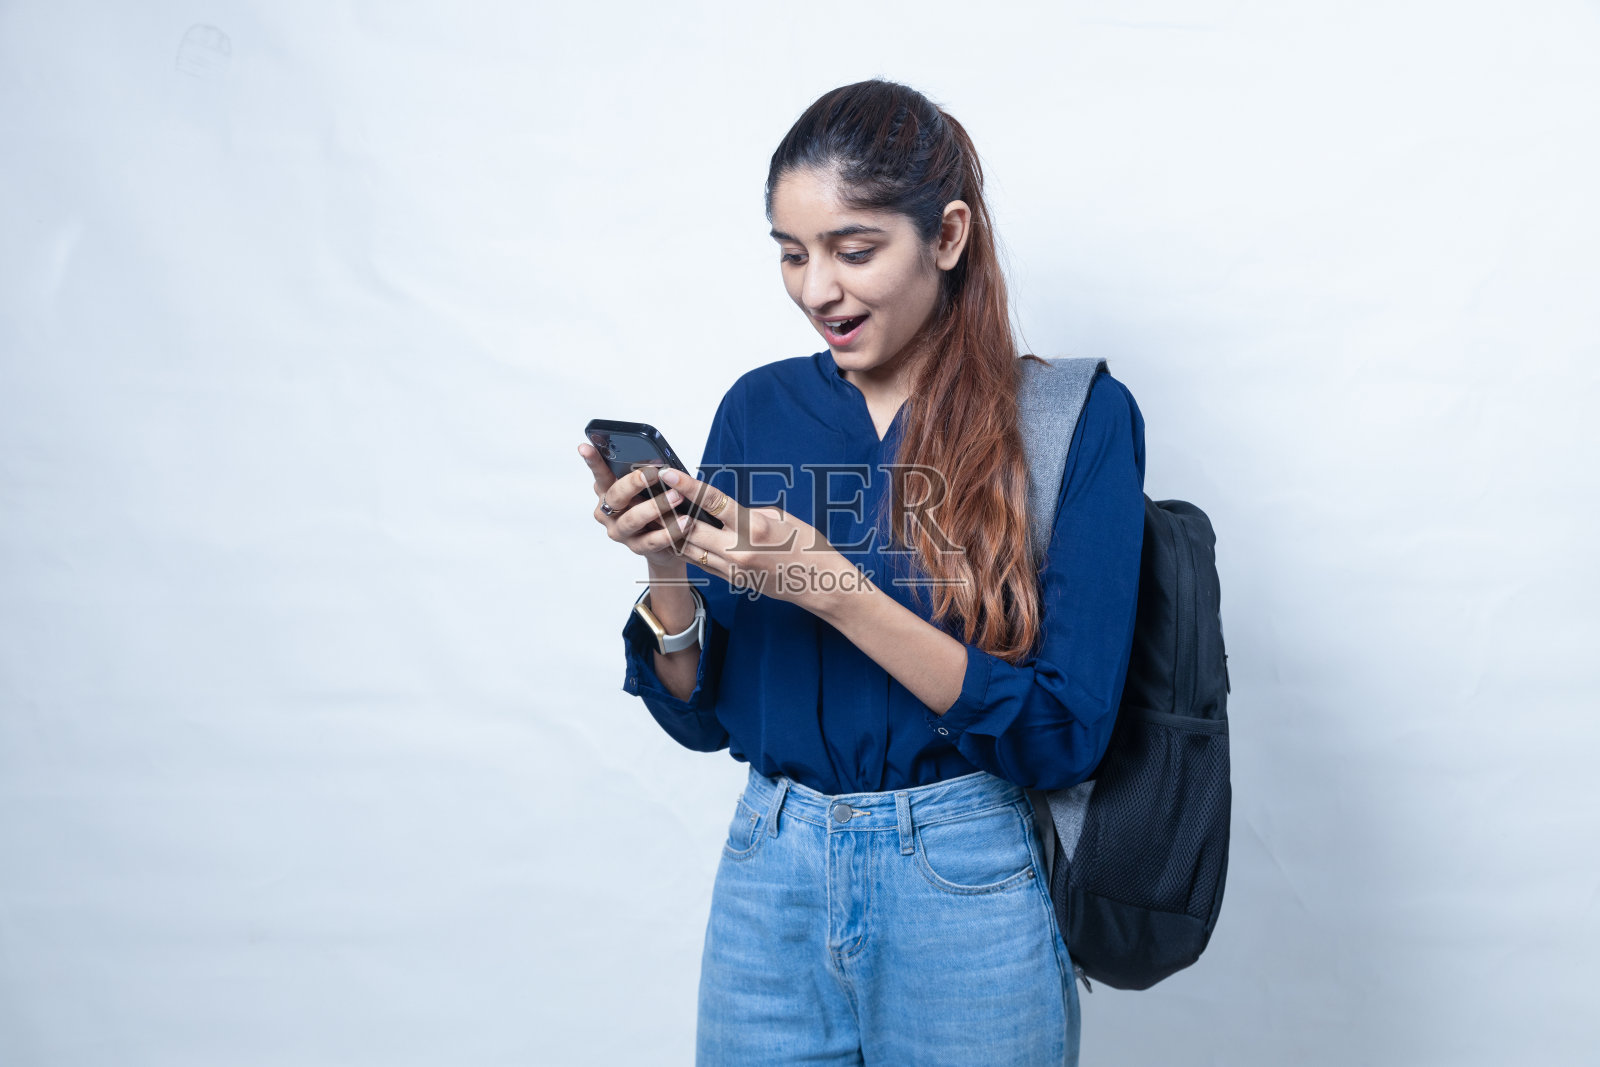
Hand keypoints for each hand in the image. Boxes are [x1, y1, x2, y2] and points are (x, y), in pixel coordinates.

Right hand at [578, 443, 690, 570]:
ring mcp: (620, 531)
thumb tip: (661, 463)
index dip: (592, 461)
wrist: (665, 542)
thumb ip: (647, 474)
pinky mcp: (636, 547)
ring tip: (676, 497)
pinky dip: (670, 531)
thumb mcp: (649, 487)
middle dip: (633, 483)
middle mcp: (608, 512)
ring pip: (633, 519)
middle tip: (652, 473)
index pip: (599, 473)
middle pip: (615, 495)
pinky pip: (652, 540)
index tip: (585, 447)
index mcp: (608, 491)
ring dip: (656, 506)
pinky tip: (685, 522)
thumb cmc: (655, 504)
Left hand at [655, 467, 875, 611]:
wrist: (817, 582)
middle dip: (669, 511)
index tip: (668, 474)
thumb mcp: (779, 517)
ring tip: (659, 516)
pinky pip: (702, 562)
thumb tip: (723, 509)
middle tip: (654, 496)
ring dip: (673, 532)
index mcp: (753, 527)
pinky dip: (689, 548)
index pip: (712, 502)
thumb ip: (747, 512)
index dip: (686, 486)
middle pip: (690, 529)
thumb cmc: (805, 545)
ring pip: (689, 549)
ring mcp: (732, 568)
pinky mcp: (731, 580)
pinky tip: (679, 537)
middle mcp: (738, 549)